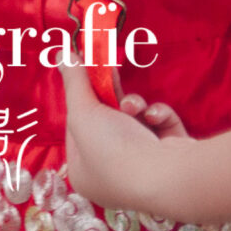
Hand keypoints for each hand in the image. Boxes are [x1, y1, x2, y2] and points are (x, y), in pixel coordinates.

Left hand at [57, 60, 195, 217]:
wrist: (165, 175)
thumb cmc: (113, 149)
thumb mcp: (83, 111)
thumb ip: (74, 82)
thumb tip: (61, 55)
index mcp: (84, 173)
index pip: (77, 129)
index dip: (81, 100)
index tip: (85, 72)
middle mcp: (112, 175)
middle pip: (107, 123)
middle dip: (109, 95)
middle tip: (109, 68)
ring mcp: (143, 168)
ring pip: (135, 121)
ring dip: (134, 105)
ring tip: (133, 107)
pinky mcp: (169, 158)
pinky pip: (160, 126)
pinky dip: (158, 116)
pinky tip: (154, 118)